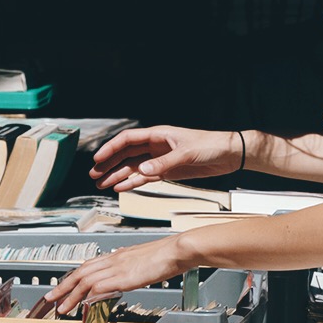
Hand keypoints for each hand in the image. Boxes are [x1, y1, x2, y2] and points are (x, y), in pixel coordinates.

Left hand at [42, 236, 190, 316]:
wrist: (177, 249)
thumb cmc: (166, 255)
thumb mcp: (142, 261)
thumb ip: (130, 268)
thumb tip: (125, 276)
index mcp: (117, 255)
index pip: (87, 266)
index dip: (72, 277)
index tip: (62, 286)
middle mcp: (113, 259)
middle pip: (80, 272)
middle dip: (63, 286)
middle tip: (50, 298)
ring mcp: (118, 267)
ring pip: (86, 280)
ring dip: (71, 294)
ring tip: (61, 307)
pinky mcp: (125, 276)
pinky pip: (100, 285)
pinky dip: (88, 294)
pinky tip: (82, 303)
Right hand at [89, 125, 239, 192]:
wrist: (229, 155)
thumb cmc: (211, 145)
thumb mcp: (186, 153)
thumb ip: (163, 163)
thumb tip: (142, 170)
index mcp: (158, 135)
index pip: (127, 140)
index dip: (111, 149)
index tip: (98, 158)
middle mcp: (156, 147)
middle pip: (125, 155)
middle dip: (109, 164)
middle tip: (94, 174)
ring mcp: (160, 160)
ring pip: (132, 167)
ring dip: (117, 175)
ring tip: (101, 184)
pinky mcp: (167, 171)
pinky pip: (144, 178)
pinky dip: (131, 183)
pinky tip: (120, 187)